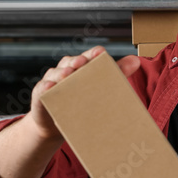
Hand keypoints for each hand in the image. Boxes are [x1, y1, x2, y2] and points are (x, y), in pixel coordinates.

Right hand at [26, 46, 140, 141]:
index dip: (93, 54)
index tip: (100, 53)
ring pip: (56, 73)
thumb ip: (117, 74)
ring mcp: (52, 81)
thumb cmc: (82, 102)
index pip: (88, 57)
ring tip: (68, 75)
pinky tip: (51, 88)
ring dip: (61, 73)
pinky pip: (42, 89)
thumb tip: (136, 60)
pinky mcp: (41, 94)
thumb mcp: (99, 89)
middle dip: (77, 62)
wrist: (58, 124)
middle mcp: (66, 70)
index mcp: (81, 67)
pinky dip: (46, 87)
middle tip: (82, 63)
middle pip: (71, 62)